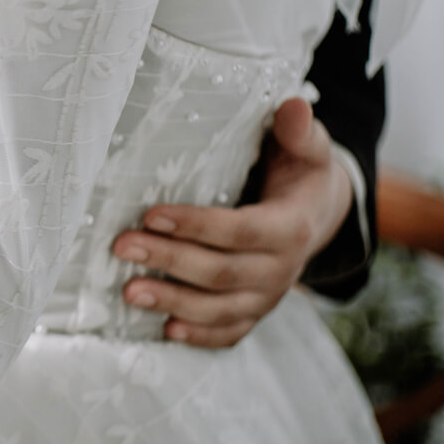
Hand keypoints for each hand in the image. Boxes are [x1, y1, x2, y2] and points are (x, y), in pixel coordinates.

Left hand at [111, 98, 350, 347]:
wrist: (321, 215)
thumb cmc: (299, 174)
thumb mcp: (306, 148)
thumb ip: (298, 130)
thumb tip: (291, 106)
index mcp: (290, 227)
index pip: (240, 231)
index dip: (196, 226)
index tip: (151, 215)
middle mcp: (281, 269)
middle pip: (221, 273)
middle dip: (169, 261)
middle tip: (121, 246)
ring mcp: (267, 297)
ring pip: (220, 310)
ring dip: (173, 303)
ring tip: (128, 292)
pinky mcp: (254, 312)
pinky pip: (229, 332)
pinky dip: (199, 336)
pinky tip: (164, 330)